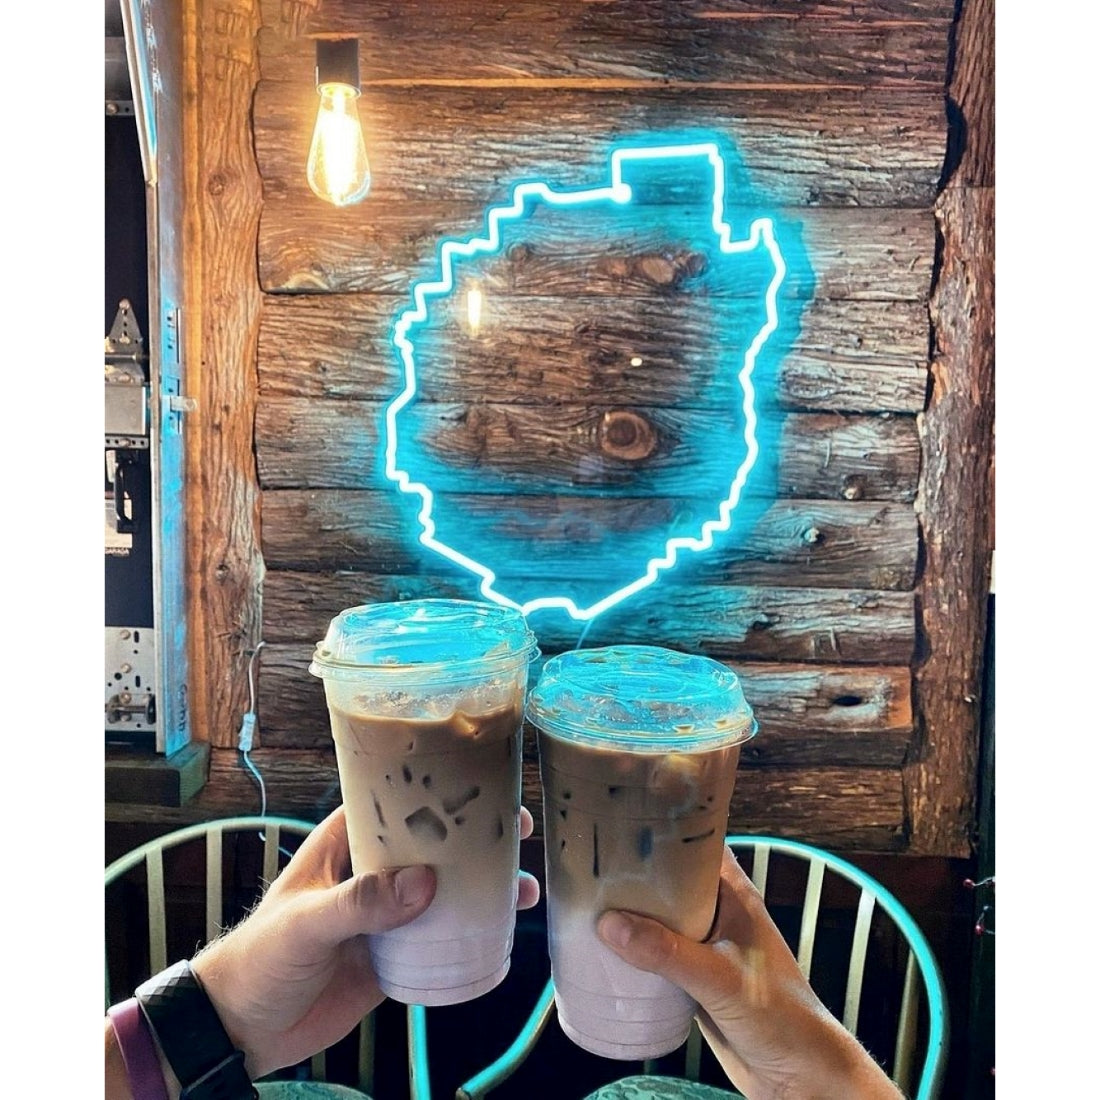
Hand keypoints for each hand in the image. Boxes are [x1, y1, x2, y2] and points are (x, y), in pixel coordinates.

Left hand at [191, 804, 539, 1079]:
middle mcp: (371, 872)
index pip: (395, 801)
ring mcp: (386, 914)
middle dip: (475, 836)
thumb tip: (425, 882)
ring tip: (523, 885)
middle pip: (432, 843)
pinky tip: (502, 930)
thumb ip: (359, 902)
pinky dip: (472, 931)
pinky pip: (441, 938)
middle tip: (519, 830)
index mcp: (344, 845)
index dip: (438, 789)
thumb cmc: (259, 959)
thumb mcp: (305, 924)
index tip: (484, 784)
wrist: (242, 1031)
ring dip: (482, 885)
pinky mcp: (395, 956)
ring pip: (444, 889)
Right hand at [596, 847, 901, 1099]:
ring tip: (584, 895)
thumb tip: (608, 924)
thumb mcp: (720, 978)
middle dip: (634, 869)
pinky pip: (656, 951)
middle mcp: (717, 911)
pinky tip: (601, 946)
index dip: (663, 825)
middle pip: (669, 877)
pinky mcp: (693, 976)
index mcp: (734, 894)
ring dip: (630, 910)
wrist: (797, 1076)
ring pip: (660, 915)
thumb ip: (668, 952)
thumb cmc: (778, 1015)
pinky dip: (633, 946)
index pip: (696, 842)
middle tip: (588, 857)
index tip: (621, 816)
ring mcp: (704, 944)